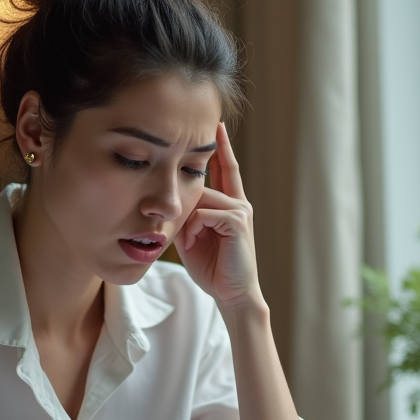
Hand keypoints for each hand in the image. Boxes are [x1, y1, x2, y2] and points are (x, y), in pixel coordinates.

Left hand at [176, 123, 262, 312]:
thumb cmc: (213, 269)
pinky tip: (193, 245)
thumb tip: (178, 201)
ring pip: (201, 199)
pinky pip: (204, 214)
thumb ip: (189, 215)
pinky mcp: (238, 221)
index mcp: (230, 205)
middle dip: (186, 205)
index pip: (225, 169)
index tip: (217, 125)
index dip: (221, 147)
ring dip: (188, 224)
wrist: (232, 294)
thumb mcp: (193, 237)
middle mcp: (239, 203)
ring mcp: (241, 210)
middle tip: (185, 234)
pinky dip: (193, 230)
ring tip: (190, 244)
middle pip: (202, 185)